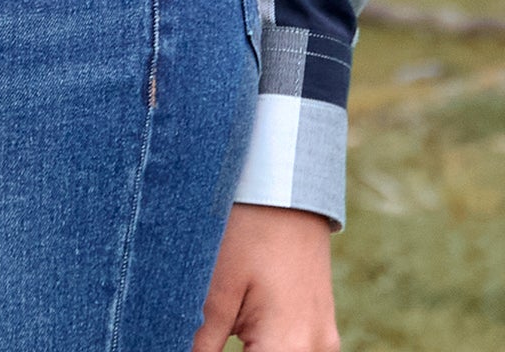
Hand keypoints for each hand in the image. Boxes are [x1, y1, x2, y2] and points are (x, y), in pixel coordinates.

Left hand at [193, 204, 337, 349]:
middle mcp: (315, 349)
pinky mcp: (324, 326)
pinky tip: (245, 335)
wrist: (287, 188)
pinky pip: (297, 351)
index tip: (200, 343)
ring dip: (253, 350)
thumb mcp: (216, 287)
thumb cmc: (248, 231)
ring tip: (222, 331)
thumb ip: (202, 341)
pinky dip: (270, 345)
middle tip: (205, 338)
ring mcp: (324, 339)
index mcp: (289, 345)